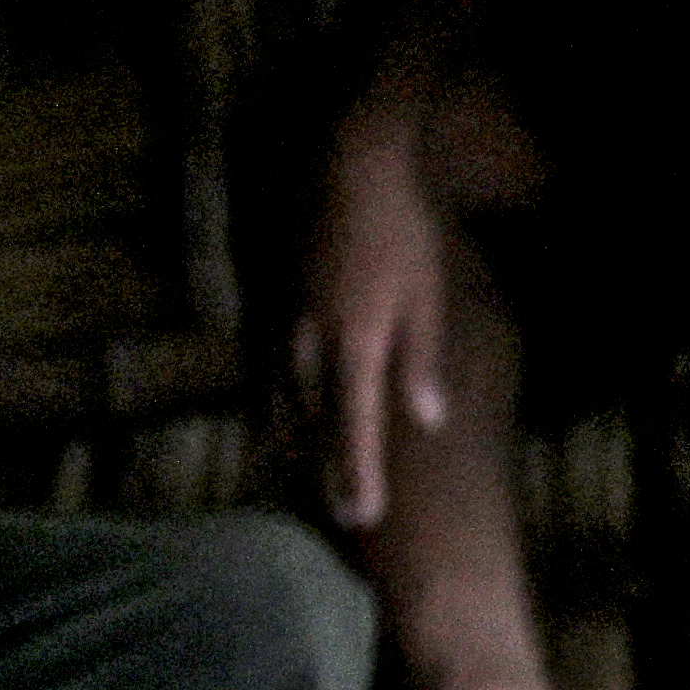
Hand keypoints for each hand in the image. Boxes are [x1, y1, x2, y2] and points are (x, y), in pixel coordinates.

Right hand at [294, 124, 460, 527]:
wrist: (345, 170)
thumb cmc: (401, 230)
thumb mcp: (427, 293)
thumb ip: (421, 360)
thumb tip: (427, 422)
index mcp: (353, 346)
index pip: (354, 430)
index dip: (358, 476)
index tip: (363, 518)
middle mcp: (307, 349)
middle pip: (313, 430)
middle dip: (326, 475)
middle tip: (339, 519)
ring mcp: (278, 330)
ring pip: (281, 407)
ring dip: (296, 448)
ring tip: (306, 485)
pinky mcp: (265, 311)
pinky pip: (261, 376)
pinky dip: (270, 408)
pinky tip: (272, 425)